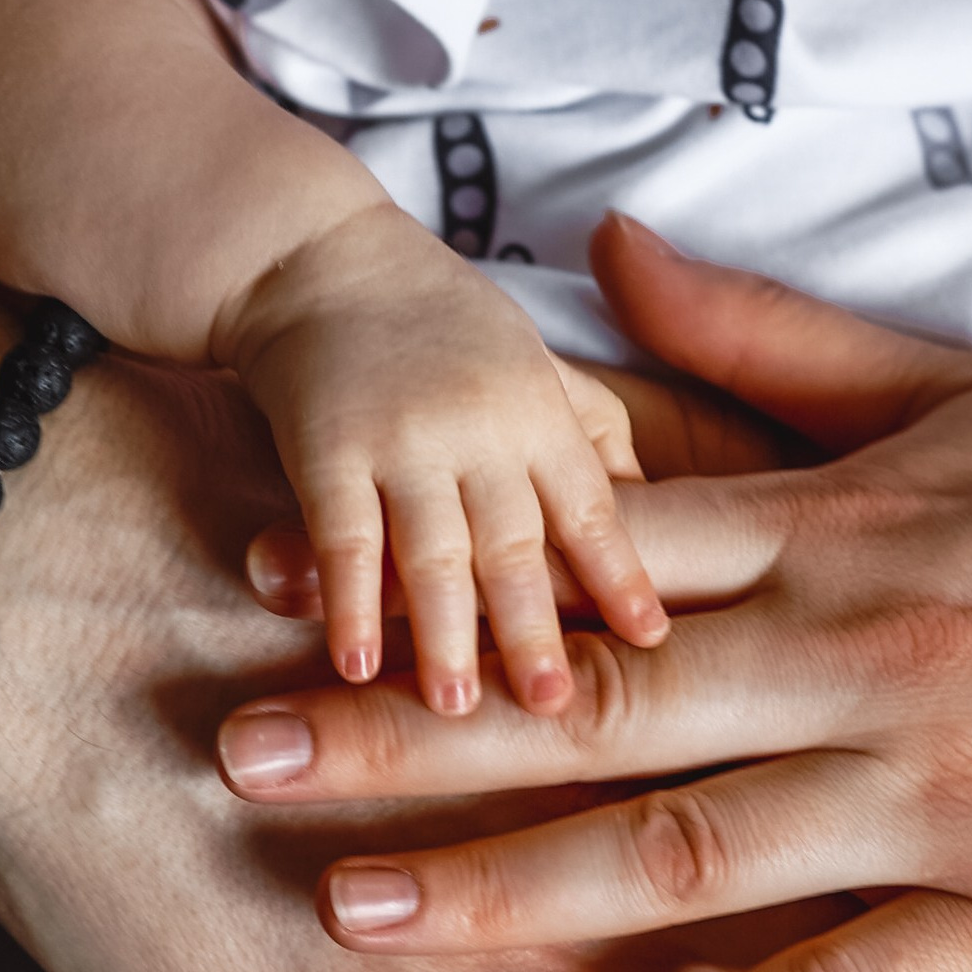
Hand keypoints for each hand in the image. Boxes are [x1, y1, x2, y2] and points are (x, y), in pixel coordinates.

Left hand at [216, 214, 971, 971]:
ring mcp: (954, 791)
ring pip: (693, 850)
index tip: (275, 577)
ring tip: (350, 918)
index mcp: (852, 525)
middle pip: (605, 697)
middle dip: (410, 731)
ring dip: (508, 891)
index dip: (429, 563)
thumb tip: (604, 255)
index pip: (597, 545)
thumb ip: (775, 338)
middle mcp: (880, 650)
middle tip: (240, 757)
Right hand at [223, 202, 666, 707]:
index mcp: (540, 412)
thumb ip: (594, 435)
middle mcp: (478, 427)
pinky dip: (348, 602)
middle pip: (515, 545)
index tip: (651, 642)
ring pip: (432, 549)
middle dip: (535, 629)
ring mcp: (400, 438)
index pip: (591, 509)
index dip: (619, 577)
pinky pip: (342, 536)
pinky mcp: (325, 446)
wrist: (317, 261)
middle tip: (555, 708)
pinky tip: (354, 666)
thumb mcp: (538, 365)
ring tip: (460, 710)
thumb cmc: (442, 328)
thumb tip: (653, 515)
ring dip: (445, 633)